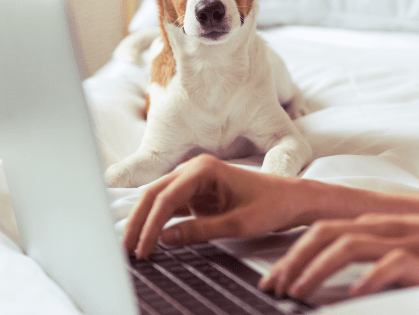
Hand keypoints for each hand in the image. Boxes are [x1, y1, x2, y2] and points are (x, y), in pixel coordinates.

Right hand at [123, 154, 307, 257]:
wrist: (292, 201)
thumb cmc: (272, 205)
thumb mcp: (236, 224)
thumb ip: (199, 231)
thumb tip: (164, 238)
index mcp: (204, 168)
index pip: (166, 198)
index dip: (150, 225)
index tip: (143, 249)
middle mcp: (196, 170)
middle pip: (154, 195)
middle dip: (139, 222)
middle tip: (126, 249)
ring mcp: (196, 181)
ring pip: (160, 201)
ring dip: (146, 223)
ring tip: (132, 247)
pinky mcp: (199, 194)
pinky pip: (172, 208)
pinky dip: (160, 223)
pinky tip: (150, 239)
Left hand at [259, 212, 418, 299]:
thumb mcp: (403, 243)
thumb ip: (373, 253)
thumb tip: (340, 278)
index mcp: (376, 223)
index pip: (323, 230)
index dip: (293, 252)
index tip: (274, 278)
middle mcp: (384, 227)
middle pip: (325, 234)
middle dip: (294, 260)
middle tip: (276, 288)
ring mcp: (403, 240)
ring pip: (348, 245)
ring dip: (318, 269)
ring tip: (300, 292)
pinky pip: (390, 265)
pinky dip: (367, 279)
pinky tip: (353, 294)